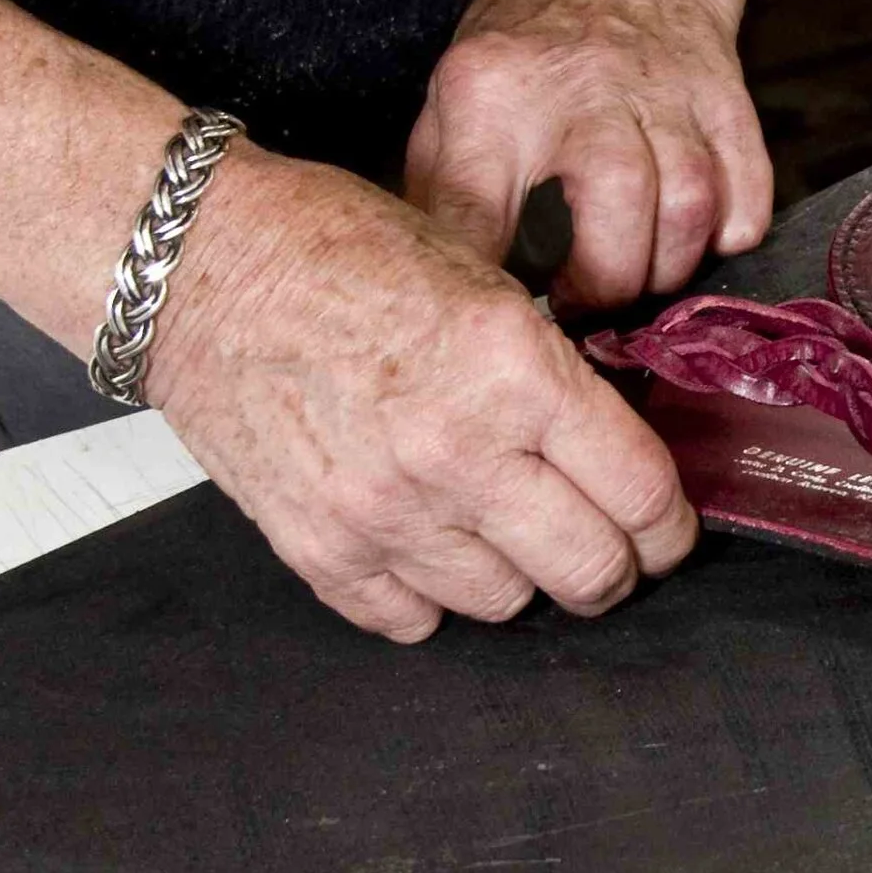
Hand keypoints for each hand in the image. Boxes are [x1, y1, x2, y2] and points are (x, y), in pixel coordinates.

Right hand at [146, 142, 697, 640]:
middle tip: (608, 546)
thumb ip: (552, 372)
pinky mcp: (321, 549)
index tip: (667, 528)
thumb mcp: (483, 279)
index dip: (670, 524)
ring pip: (506, 605)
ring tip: (503, 530)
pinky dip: (431, 596)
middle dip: (615, 566)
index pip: (642, 494)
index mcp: (514, 372)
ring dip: (519, 575)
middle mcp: (459, 453)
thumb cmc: (335, 252)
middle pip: (590, 572)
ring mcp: (386, 512)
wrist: (201, 268)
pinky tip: (429, 543)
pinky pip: (413, 620)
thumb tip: (618, 442)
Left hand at [403, 0, 772, 304]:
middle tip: (586, 304)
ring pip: (690, 204)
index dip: (487, 288)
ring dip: (667, 267)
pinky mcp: (726, 98)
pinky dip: (729, 235)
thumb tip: (441, 286)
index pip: (473, 212)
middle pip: (616, 206)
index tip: (501, 318)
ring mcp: (665, 90)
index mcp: (493, 91)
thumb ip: (441, 191)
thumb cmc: (531, 42)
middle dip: (605, 285)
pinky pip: (747, 191)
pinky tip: (696, 241)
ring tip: (639, 278)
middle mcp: (583, 85)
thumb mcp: (454, 95)